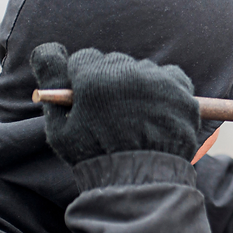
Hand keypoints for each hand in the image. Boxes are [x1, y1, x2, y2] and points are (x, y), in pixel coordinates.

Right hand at [30, 42, 199, 165]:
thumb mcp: (60, 129)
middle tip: (114, 111)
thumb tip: (48, 50)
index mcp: (94, 79)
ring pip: (144, 70)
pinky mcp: (183, 92)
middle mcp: (128, 73)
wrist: (143, 182)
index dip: (84, 79)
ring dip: (139, 84)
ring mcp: (159, 81)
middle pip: (115, 63)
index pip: (85, 59)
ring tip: (138, 116)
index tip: (89, 97)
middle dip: (111, 81)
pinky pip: (173, 77)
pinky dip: (167, 88)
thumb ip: (51, 86)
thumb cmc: (96, 159)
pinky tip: (159, 111)